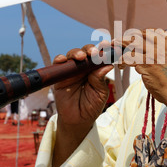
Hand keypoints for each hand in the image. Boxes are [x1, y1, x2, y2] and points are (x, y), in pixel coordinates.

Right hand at [52, 43, 112, 166]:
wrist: (78, 120)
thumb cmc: (91, 106)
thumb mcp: (100, 93)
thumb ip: (101, 79)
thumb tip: (107, 65)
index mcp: (96, 70)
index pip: (99, 56)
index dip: (102, 50)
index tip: (107, 46)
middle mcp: (84, 68)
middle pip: (86, 52)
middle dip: (90, 50)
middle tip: (94, 53)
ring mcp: (71, 71)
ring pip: (72, 55)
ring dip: (76, 53)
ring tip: (81, 57)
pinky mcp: (60, 76)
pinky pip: (58, 64)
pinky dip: (59, 59)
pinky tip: (63, 60)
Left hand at [116, 28, 166, 116]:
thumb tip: (153, 45)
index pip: (152, 31)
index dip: (140, 33)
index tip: (133, 37)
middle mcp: (162, 46)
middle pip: (140, 36)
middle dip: (127, 38)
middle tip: (118, 41)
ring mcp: (154, 54)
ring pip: (132, 45)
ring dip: (122, 47)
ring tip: (115, 50)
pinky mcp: (146, 64)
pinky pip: (129, 57)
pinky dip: (122, 60)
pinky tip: (121, 65)